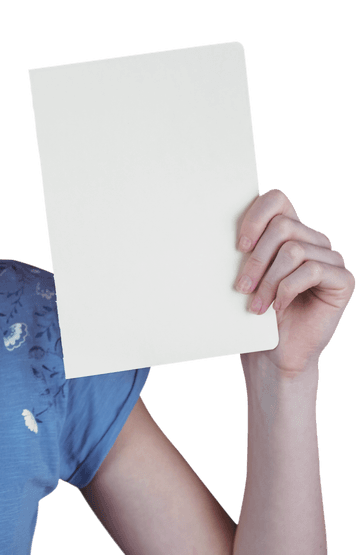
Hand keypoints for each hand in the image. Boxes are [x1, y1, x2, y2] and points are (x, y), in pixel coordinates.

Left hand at [235, 189, 353, 378]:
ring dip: (269, 281)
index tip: (238, 247)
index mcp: (288, 233)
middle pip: (283, 226)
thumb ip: (239, 251)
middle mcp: (313, 240)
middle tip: (241, 288)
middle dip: (256, 259)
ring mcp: (331, 259)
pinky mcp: (343, 280)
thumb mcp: (240, 278)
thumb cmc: (252, 316)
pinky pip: (312, 270)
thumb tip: (211, 229)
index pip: (277, 199)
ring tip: (256, 306)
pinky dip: (288, 290)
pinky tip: (278, 307)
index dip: (255, 217)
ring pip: (294, 250)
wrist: (273, 354)